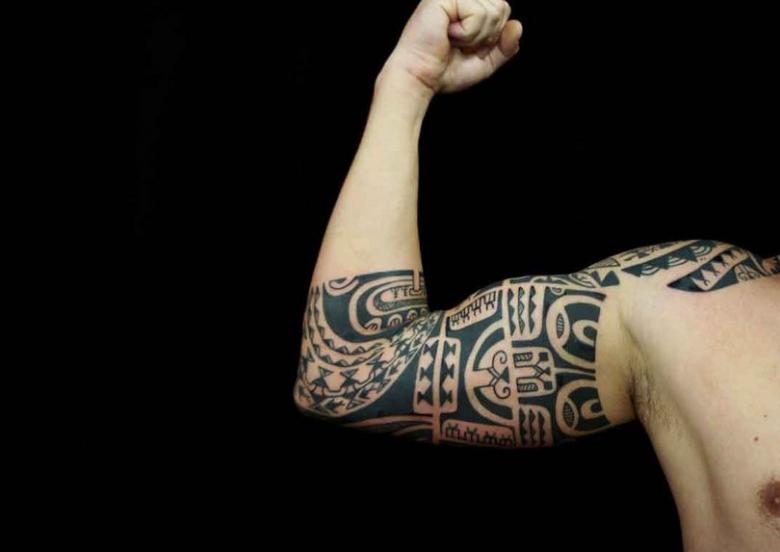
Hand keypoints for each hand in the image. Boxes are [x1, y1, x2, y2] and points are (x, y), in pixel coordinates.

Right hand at [380, 0, 522, 94]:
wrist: (420, 77)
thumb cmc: (443, 71)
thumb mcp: (485, 62)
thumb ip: (505, 46)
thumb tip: (517, 26)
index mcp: (468, 7)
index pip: (502, 9)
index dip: (493, 35)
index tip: (469, 47)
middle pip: (502, 6)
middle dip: (488, 34)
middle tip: (461, 44)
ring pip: (493, 10)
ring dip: (476, 35)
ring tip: (453, 39)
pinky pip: (478, 13)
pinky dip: (467, 33)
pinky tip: (448, 34)